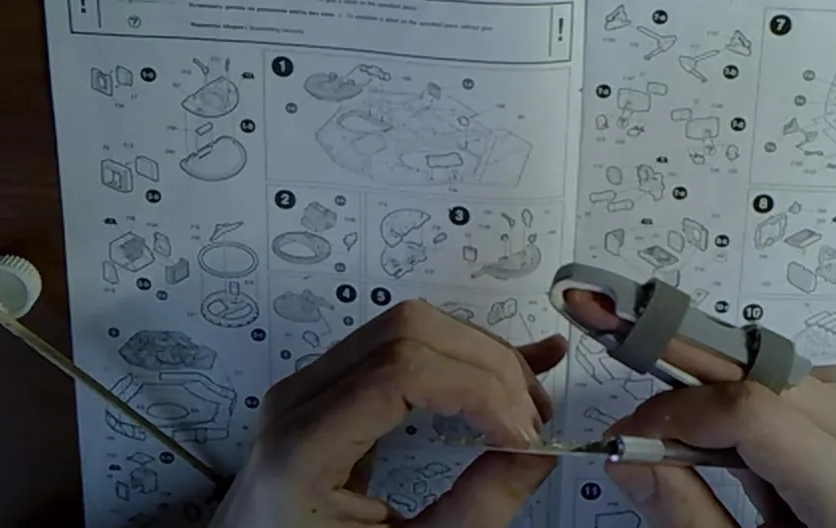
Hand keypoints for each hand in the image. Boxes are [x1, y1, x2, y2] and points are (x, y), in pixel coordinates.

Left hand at [210, 299, 567, 527]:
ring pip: (409, 326)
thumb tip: (537, 455)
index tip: (524, 437)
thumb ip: (472, 510)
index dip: (478, 391)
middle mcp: (298, 400)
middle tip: (534, 421)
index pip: (401, 372)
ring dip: (479, 356)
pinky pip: (400, 346)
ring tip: (525, 407)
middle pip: (409, 333)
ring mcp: (309, 386)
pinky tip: (520, 359)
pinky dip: (462, 352)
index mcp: (302, 449)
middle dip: (488, 365)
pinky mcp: (329, 386)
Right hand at [563, 290, 835, 527]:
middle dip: (679, 377)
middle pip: (752, 375)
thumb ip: (690, 513)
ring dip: (711, 389)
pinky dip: (745, 396)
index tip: (629, 432)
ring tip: (672, 428)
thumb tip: (627, 458)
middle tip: (615, 359)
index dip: (677, 412)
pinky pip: (785, 377)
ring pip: (763, 367)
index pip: (751, 410)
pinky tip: (732, 439)